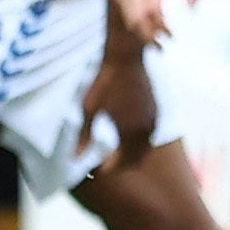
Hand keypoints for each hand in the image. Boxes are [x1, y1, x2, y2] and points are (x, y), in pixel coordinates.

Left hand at [73, 36, 156, 166]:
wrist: (126, 58)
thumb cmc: (104, 82)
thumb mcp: (88, 110)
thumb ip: (83, 137)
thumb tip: (74, 159)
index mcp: (129, 132)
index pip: (122, 163)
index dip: (110, 169)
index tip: (98, 171)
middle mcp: (145, 130)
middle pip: (136, 160)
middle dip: (122, 167)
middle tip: (106, 168)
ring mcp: (153, 121)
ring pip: (145, 150)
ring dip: (132, 157)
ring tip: (115, 158)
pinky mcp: (156, 112)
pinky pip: (149, 137)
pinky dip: (139, 145)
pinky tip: (126, 141)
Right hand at [113, 0, 201, 44]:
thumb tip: (191, 9)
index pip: (153, 11)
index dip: (161, 27)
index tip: (171, 36)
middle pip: (137, 19)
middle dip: (147, 37)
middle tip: (161, 48)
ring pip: (128, 18)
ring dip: (139, 34)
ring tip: (154, 44)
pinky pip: (124, 13)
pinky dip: (133, 24)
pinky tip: (146, 30)